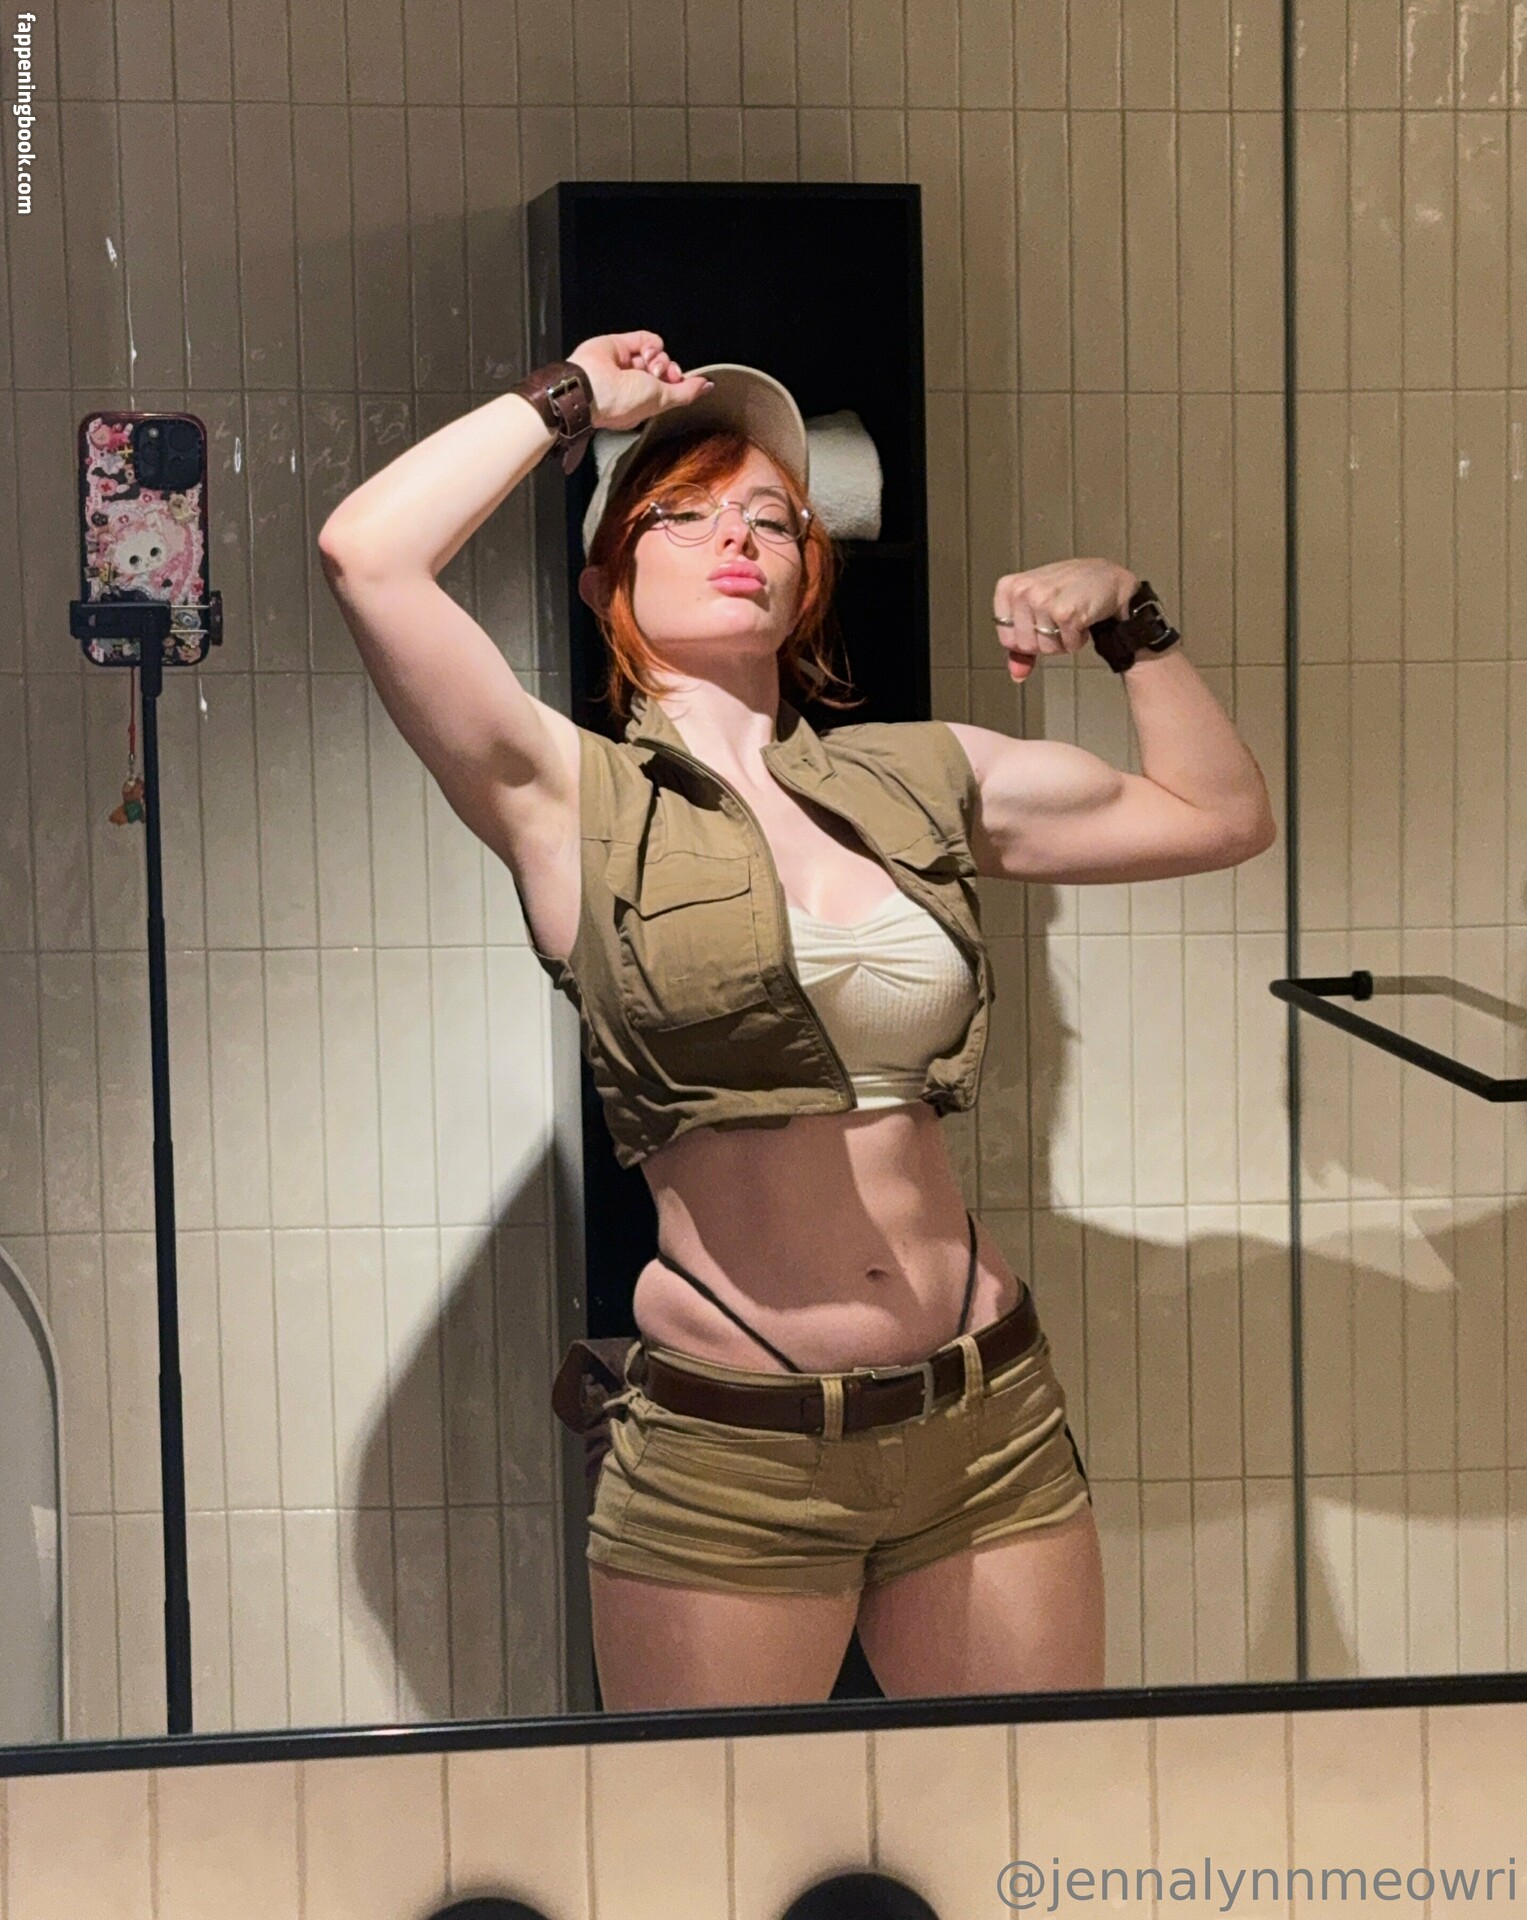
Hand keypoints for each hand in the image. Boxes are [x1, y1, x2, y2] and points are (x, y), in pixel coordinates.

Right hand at [566, 330, 711, 431]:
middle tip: (662, 375)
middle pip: (666, 368)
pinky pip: (646, 338)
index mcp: (643, 401)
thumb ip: (686, 393)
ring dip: (660, 358)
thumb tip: (707, 386)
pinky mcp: (620, 345)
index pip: (670, 387)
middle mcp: (636, 382)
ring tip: (649, 366)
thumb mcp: (662, 401)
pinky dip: (651, 343)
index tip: (678, 382)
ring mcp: (627, 363)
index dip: (678, 382)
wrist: (591, 387)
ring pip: (658, 352)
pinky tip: (646, 353)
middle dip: (669, 370)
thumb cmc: (621, 402)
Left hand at [992, 559, 1137, 682]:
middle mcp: (1022, 591)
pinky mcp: (1065, 612)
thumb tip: (1017, 675)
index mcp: (1008, 587)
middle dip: (1046, 642)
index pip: (1007, 639)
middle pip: (1026, 647)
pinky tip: (1082, 618)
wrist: (1106, 577)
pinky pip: (1067, 646)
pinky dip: (1078, 640)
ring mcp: (1043, 600)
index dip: (1027, 639)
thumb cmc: (1068, 591)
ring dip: (1063, 641)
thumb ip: (1021, 644)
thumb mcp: (1035, 609)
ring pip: (1046, 649)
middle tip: (1058, 618)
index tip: (1040, 621)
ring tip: (1071, 617)